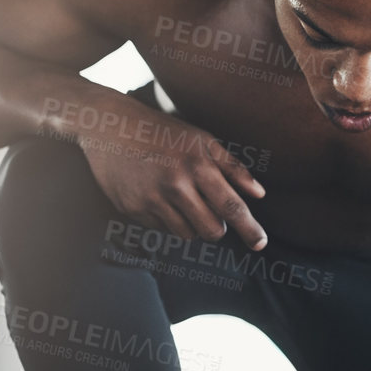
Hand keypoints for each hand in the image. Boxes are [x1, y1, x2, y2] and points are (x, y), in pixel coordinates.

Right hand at [73, 96, 268, 249]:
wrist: (110, 126)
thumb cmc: (164, 132)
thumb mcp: (202, 140)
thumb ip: (233, 168)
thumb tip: (260, 194)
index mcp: (198, 165)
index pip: (231, 206)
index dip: (249, 228)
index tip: (260, 244)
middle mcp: (175, 184)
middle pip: (212, 230)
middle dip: (217, 227)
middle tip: (209, 210)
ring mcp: (151, 199)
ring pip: (187, 234)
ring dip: (191, 224)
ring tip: (179, 197)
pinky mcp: (132, 209)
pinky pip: (161, 229)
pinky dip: (166, 219)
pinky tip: (156, 195)